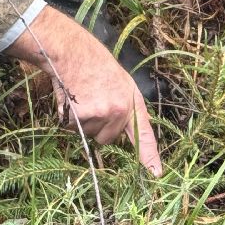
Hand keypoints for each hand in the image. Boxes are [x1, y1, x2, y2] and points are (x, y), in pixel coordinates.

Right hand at [2, 5, 162, 175]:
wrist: (72, 51)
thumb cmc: (93, 64)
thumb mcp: (120, 82)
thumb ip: (123, 107)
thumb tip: (117, 131)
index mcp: (132, 101)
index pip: (144, 134)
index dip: (149, 156)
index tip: (156, 174)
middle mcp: (121, 110)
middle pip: (108, 139)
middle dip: (98, 127)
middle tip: (92, 101)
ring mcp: (102, 114)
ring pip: (89, 135)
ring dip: (82, 121)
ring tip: (81, 96)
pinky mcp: (82, 116)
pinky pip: (73, 130)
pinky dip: (67, 118)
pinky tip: (70, 98)